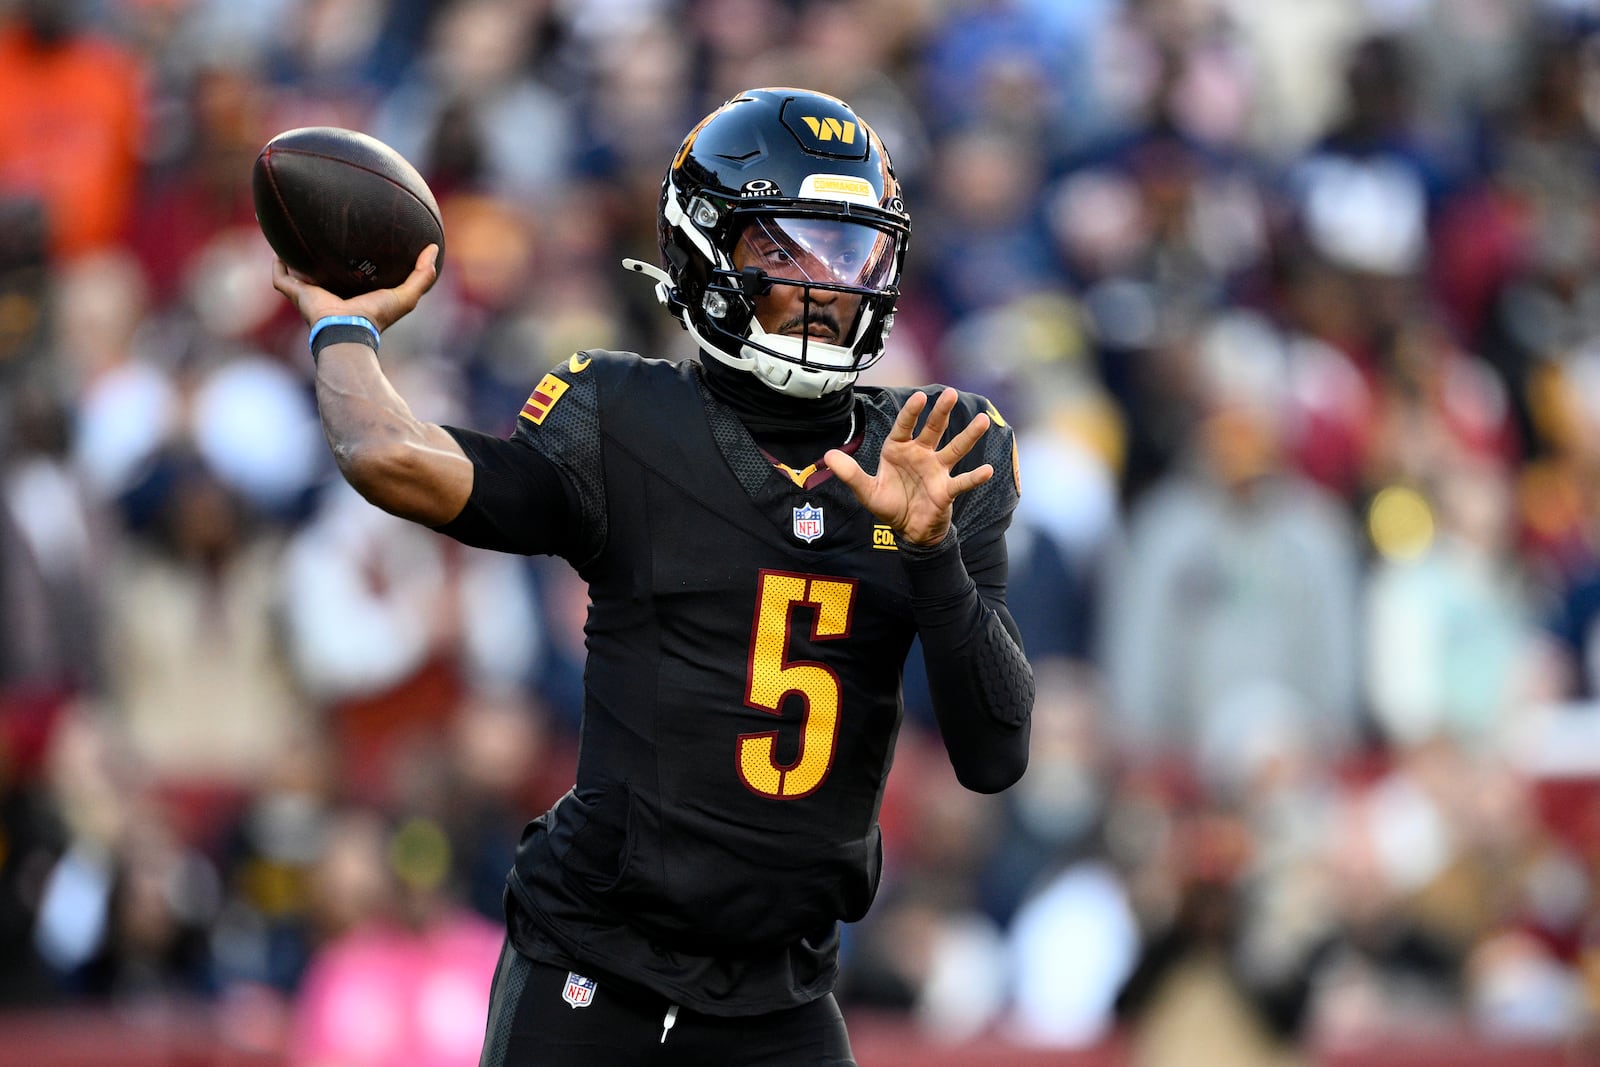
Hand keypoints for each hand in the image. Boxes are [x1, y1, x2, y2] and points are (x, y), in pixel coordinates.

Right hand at [272, 244, 439, 332]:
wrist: (349, 330)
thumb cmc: (377, 316)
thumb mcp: (407, 295)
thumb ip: (423, 275)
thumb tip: (434, 248)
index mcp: (354, 294)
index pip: (353, 276)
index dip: (356, 261)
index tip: (358, 243)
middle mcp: (331, 294)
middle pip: (324, 273)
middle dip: (322, 258)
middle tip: (322, 235)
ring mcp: (312, 295)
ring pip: (299, 274)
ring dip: (295, 259)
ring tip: (292, 237)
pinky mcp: (298, 294)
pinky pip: (282, 278)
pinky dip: (278, 265)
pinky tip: (276, 247)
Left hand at [825, 387, 993, 545]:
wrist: (908, 529)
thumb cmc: (889, 505)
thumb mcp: (866, 491)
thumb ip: (850, 473)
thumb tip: (827, 456)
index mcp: (899, 450)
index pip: (905, 426)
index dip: (912, 412)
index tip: (920, 397)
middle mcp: (921, 455)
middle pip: (933, 429)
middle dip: (941, 412)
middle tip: (950, 394)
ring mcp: (937, 470)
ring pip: (954, 449)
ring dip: (968, 436)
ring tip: (983, 421)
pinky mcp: (947, 489)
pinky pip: (962, 482)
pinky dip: (975, 477)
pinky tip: (988, 470)